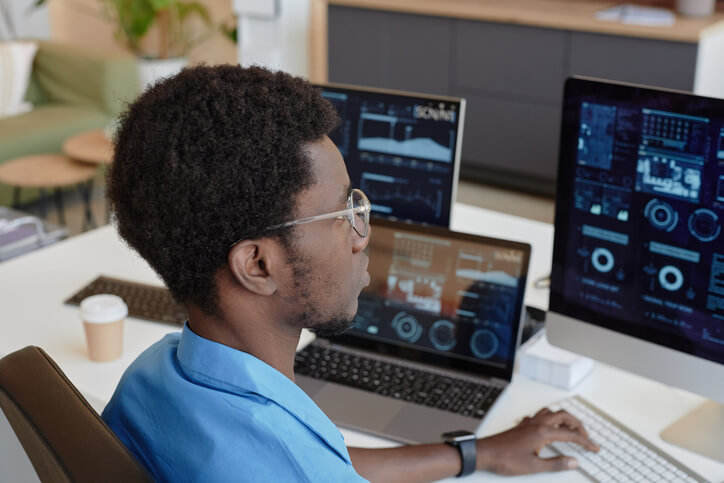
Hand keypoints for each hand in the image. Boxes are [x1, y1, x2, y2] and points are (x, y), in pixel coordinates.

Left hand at [475, 407, 599, 474]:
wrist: (485, 453)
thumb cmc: (506, 459)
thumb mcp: (534, 466)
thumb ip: (556, 464)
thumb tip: (573, 462)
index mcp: (543, 432)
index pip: (570, 434)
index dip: (585, 442)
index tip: (594, 447)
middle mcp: (536, 424)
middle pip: (563, 416)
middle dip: (577, 424)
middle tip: (586, 436)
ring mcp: (528, 423)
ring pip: (550, 413)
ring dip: (563, 418)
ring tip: (570, 428)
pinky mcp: (521, 426)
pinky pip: (538, 416)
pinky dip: (548, 418)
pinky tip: (547, 426)